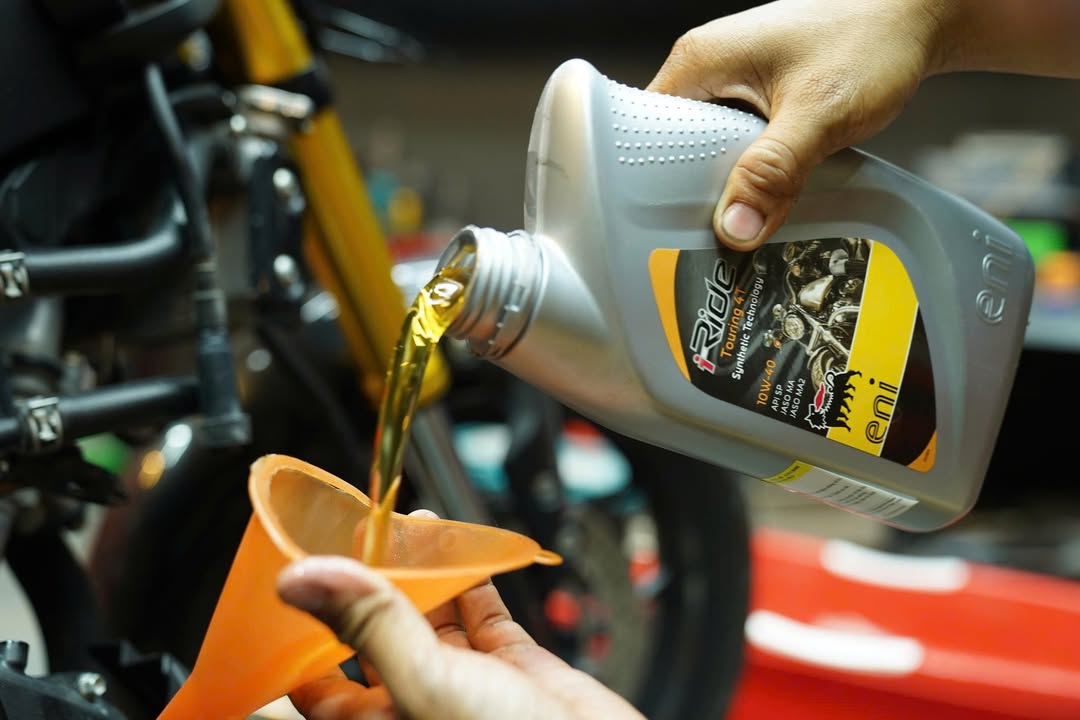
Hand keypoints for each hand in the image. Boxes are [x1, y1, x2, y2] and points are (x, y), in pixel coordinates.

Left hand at [276, 519, 644, 719]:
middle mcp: (414, 704)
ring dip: (421, 573)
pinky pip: (483, 616)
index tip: (298, 577)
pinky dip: (475, 581)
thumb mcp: (426, 684)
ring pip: (430, 618)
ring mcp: (465, 685)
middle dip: (369, 582)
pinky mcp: (512, 669)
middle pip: (375, 635)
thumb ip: (371, 625)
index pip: (319, 679)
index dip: (305, 631)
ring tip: (411, 527)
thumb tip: (297, 578)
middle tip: (361, 533)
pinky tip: (466, 552)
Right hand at [647, 0, 943, 249]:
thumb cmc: (872, 39)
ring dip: (732, 183)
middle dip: (699, 191)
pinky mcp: (755, 95)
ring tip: (753, 207)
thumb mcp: (820, 113)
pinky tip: (773, 187)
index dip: (657, 183)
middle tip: (726, 224)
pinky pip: (735, 145)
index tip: (680, 223)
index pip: (646, 135)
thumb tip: (734, 228)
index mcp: (699, 61)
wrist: (917, 14)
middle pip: (674, 150)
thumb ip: (774, 172)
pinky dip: (752, 170)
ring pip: (707, 152)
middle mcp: (706, 69)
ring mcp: (730, 82)